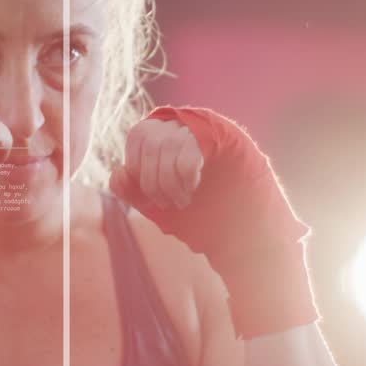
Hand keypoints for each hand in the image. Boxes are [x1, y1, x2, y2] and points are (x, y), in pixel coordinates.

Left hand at [110, 106, 318, 338]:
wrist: (246, 241)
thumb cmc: (205, 221)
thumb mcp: (159, 206)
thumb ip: (134, 190)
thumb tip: (118, 172)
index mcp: (175, 137)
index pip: (139, 134)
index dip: (137, 166)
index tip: (152, 196)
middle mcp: (193, 124)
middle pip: (148, 134)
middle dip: (151, 176)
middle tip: (168, 203)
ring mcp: (213, 128)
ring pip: (167, 139)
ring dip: (167, 178)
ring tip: (182, 201)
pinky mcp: (230, 138)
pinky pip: (190, 145)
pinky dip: (184, 172)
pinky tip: (193, 188)